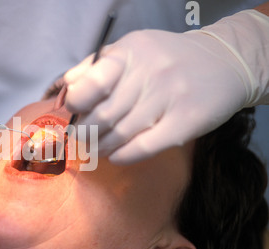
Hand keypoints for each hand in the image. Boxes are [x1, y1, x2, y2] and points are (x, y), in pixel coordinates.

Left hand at [64, 10, 267, 164]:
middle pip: (103, 115)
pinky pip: (144, 147)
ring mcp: (169, 97)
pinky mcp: (185, 122)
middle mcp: (150, 73)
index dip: (76, 103)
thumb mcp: (133, 49)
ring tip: (95, 149)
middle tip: (80, 138)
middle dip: (85, 133)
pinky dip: (123, 156)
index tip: (73, 113)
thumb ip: (97, 65)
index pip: (92, 83)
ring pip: (120, 134)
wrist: (225, 63)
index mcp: (132, 53)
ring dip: (101, 147)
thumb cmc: (167, 59)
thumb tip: (65, 86)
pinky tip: (115, 156)